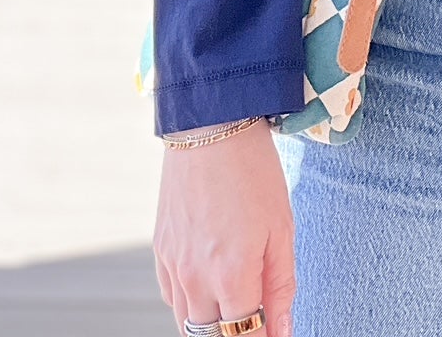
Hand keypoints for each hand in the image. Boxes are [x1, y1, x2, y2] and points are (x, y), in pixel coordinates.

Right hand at [154, 119, 295, 336]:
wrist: (209, 125)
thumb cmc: (253, 171)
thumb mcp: (282, 226)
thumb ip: (281, 286)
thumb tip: (281, 331)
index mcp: (231, 274)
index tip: (273, 334)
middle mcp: (195, 278)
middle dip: (237, 335)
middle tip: (257, 321)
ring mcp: (173, 266)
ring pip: (188, 324)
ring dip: (213, 326)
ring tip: (238, 307)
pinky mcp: (159, 250)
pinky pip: (172, 298)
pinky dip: (192, 304)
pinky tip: (212, 288)